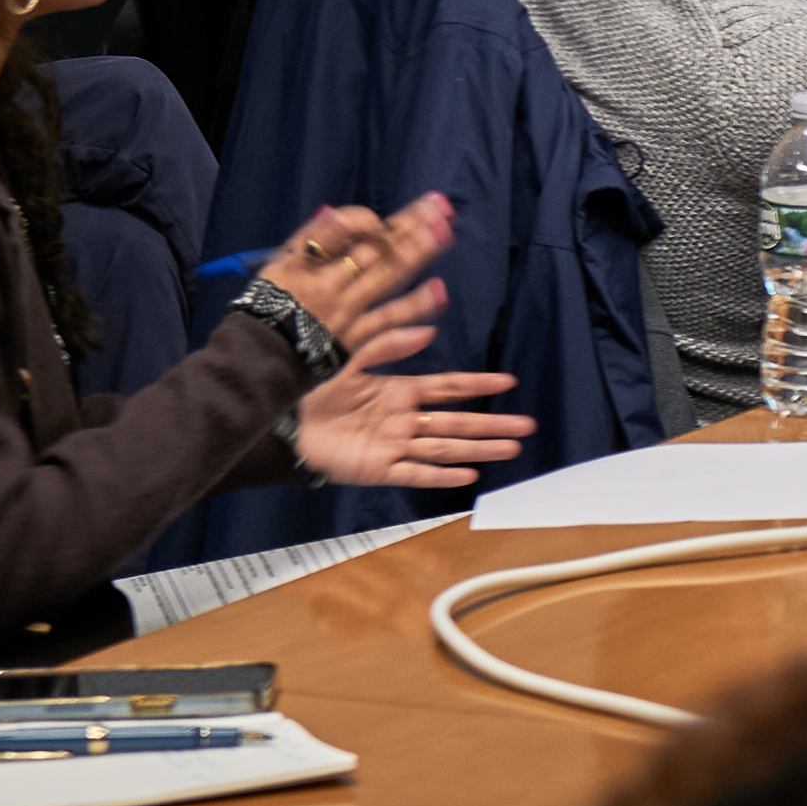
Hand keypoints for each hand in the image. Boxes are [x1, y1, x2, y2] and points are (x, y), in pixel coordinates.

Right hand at [262, 195, 448, 351]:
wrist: (257, 360)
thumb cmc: (269, 307)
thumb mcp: (279, 267)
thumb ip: (310, 240)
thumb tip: (334, 213)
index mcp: (302, 261)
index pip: (335, 230)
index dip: (359, 220)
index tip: (380, 218)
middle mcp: (325, 283)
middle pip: (372, 248)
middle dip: (407, 225)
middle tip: (440, 206)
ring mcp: (343, 312)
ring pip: (385, 278)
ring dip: (416, 255)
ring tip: (445, 234)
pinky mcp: (353, 340)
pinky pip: (386, 322)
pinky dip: (412, 309)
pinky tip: (439, 293)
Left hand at [296, 362, 529, 493]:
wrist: (281, 422)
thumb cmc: (312, 389)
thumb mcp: (352, 357)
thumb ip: (388, 344)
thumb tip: (427, 330)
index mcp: (398, 392)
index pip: (448, 387)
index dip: (478, 384)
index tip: (508, 382)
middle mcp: (403, 420)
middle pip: (457, 421)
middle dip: (492, 423)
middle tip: (525, 425)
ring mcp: (394, 446)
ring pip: (446, 447)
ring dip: (479, 448)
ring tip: (511, 448)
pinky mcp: (380, 469)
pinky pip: (416, 473)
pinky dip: (441, 475)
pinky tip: (468, 475)